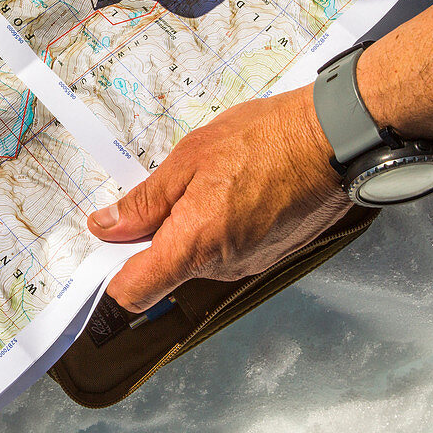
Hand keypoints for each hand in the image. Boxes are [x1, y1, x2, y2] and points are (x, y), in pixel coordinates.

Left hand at [89, 86, 351, 311]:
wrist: (334, 140)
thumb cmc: (266, 140)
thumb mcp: (189, 158)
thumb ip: (144, 201)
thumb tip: (107, 227)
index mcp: (193, 245)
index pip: (134, 293)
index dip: (108, 283)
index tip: (98, 262)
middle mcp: (221, 267)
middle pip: (165, 273)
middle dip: (153, 239)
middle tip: (162, 192)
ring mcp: (248, 265)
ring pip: (197, 260)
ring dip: (189, 230)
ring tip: (206, 183)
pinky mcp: (268, 256)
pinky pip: (227, 252)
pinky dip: (218, 228)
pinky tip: (231, 191)